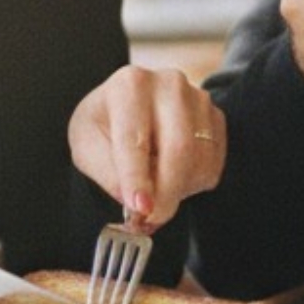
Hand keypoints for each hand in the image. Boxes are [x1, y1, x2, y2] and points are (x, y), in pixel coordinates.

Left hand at [69, 66, 224, 231]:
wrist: (128, 110)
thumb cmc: (105, 126)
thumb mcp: (88, 147)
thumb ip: (108, 174)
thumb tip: (137, 203)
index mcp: (130, 85)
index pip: (136, 138)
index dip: (137, 177)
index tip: (140, 207)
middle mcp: (168, 84)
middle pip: (179, 148)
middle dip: (167, 192)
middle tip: (152, 218)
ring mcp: (197, 99)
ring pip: (200, 159)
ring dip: (179, 189)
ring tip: (155, 190)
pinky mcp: (215, 117)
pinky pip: (213, 163)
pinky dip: (194, 182)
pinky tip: (172, 177)